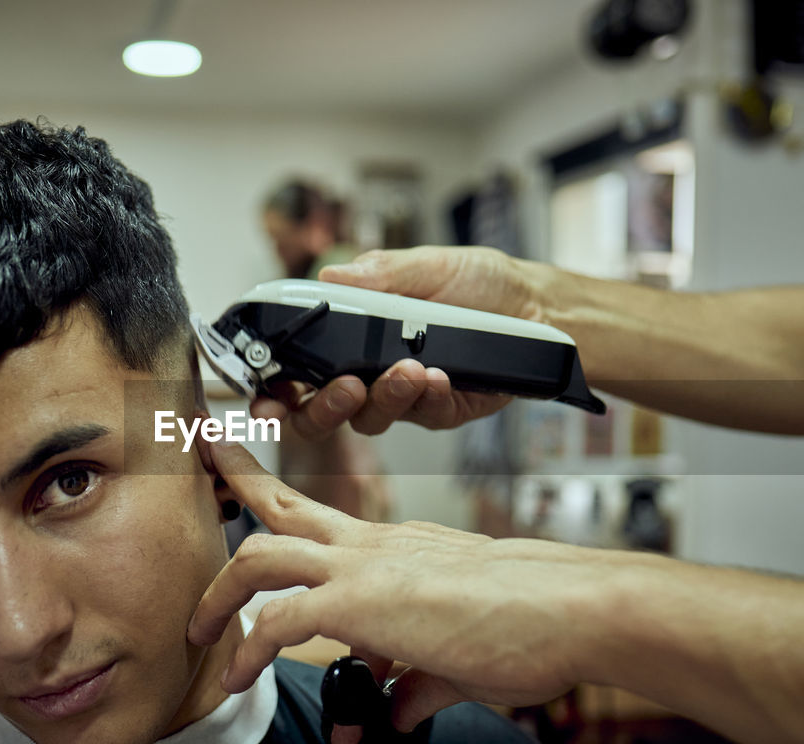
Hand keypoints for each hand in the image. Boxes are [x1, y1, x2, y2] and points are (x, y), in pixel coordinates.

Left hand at [188, 441, 615, 743]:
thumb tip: (397, 708)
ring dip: (221, 591)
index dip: (278, 500)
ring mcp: (365, 568)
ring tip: (201, 631)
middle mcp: (372, 546)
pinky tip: (242, 679)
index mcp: (394, 547)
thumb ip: (419, 682)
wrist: (573, 608)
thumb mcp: (462, 658)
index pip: (322, 515)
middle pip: (279, 506)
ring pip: (262, 553)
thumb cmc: (533, 623)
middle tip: (199, 469)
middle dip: (232, 486)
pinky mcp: (363, 603)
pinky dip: (252, 651)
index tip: (249, 487)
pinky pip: (281, 621)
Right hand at [249, 246, 554, 439]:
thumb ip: (381, 274)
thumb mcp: (428, 265)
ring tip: (410, 370)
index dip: (273, 386)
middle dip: (320, 408)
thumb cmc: (477, 284)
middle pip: (318, 411)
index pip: (294, 367)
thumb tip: (332, 276)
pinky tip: (439, 377)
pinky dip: (426, 399)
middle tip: (345, 388)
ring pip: (368, 419)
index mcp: (348, 335)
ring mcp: (399, 396)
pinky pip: (420, 417)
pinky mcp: (437, 412)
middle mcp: (365, 370)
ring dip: (384, 397)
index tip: (268, 393)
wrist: (535, 307)